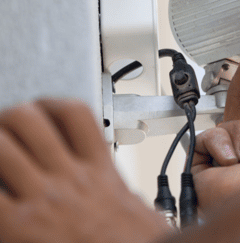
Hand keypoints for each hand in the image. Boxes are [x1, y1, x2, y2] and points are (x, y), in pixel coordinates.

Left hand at [0, 99, 168, 242]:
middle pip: (28, 119)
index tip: (43, 111)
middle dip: (10, 119)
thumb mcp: (136, 206)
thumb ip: (120, 188)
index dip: (50, 104)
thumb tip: (118, 191)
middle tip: (7, 132)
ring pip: (1, 145)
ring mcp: (44, 198)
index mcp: (101, 171)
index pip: (74, 113)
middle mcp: (70, 178)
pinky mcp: (19, 225)